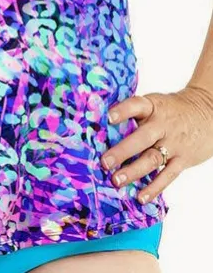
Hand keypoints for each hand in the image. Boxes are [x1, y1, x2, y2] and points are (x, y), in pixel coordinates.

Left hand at [101, 85, 212, 204]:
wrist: (206, 114)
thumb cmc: (171, 110)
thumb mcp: (155, 103)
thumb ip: (134, 113)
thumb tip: (100, 124)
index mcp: (153, 106)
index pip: (136, 105)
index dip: (123, 111)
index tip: (108, 118)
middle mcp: (162, 125)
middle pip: (141, 138)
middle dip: (122, 151)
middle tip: (104, 162)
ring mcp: (174, 143)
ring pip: (152, 159)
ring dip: (133, 171)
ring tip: (116, 181)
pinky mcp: (183, 160)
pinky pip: (168, 175)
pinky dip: (154, 188)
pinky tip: (141, 197)